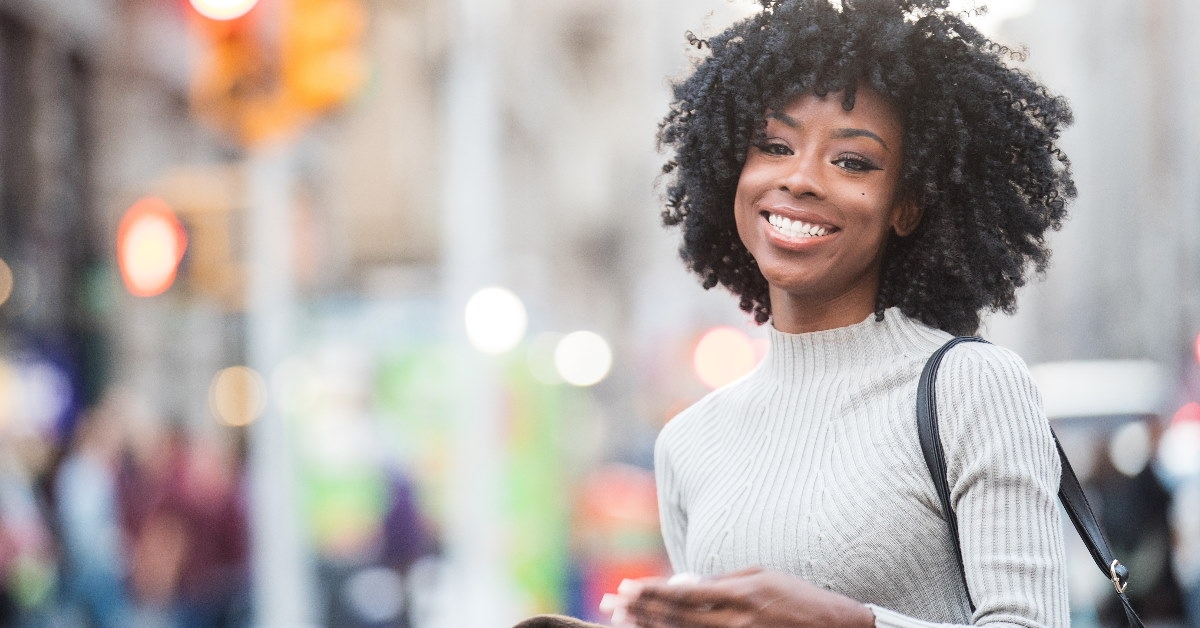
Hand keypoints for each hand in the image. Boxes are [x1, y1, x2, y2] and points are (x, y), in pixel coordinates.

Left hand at [609, 567, 873, 627]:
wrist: (835, 627)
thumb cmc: (797, 596)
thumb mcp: (761, 576)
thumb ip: (721, 581)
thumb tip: (684, 583)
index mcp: (741, 594)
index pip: (685, 594)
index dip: (652, 592)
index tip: (626, 588)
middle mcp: (737, 621)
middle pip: (676, 618)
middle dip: (640, 611)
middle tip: (611, 605)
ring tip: (622, 622)